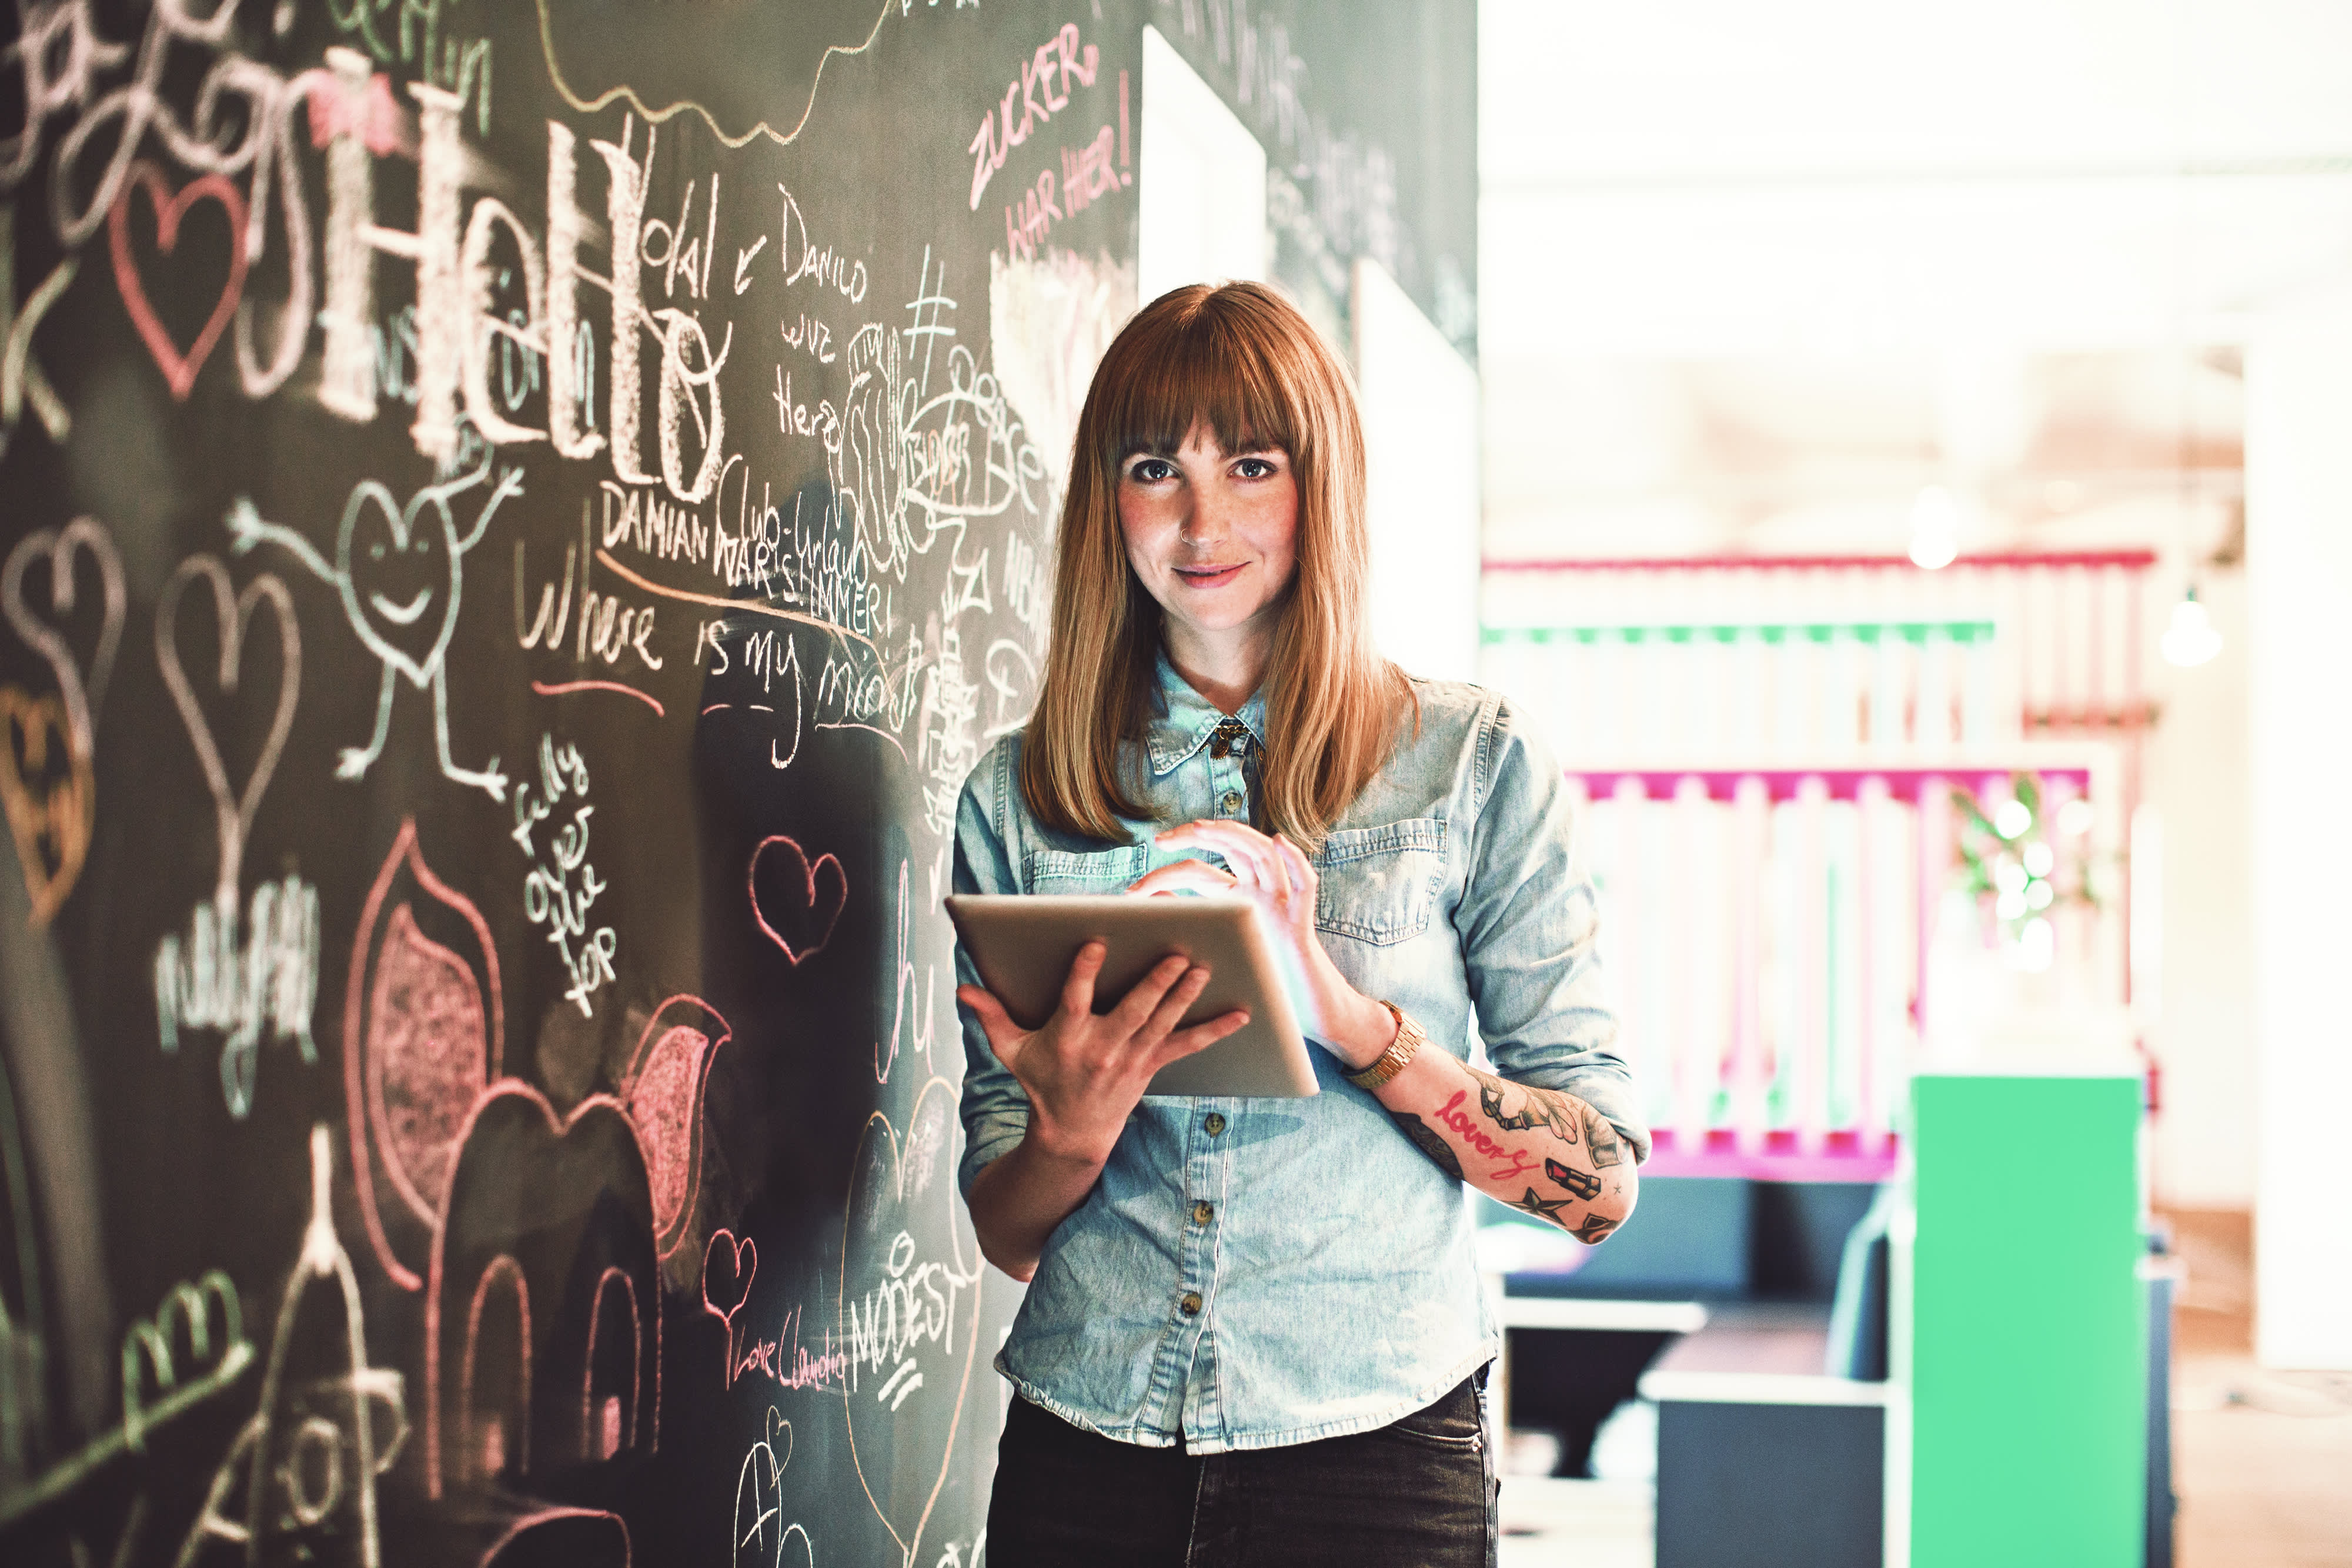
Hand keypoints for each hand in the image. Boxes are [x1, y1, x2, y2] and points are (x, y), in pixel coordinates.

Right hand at [958, 942, 1247, 1169]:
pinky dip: (1215, 1030)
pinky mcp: (1150, 1066)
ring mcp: (1130, 1058)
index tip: (1095, 943)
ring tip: (1203, 967)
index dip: (1084, 973)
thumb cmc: (1041, 1082)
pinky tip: (1241, 1013)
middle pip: (1132, 1011)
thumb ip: (991, 1017)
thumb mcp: (1011, 1051)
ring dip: (1184, 995)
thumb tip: (963, 990)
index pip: (1075, 1000)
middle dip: (1155, 982)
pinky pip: (1188, 1045)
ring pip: (1162, 1022)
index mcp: (1066, 1037)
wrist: (1071, 1135)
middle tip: (1176, 953)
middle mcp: (1102, 1048)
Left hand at [1129, 820, 1396, 1070]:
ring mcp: (1281, 904)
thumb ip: (1191, 927)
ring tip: (1201, 829)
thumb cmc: (1256, 988)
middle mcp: (1259, 893)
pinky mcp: (1302, 922)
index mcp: (1236, 901)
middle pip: (1231, 848)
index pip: (1200, 872)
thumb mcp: (1216, 956)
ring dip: (1235, 836)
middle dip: (1197, 836)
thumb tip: (1151, 904)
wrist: (1300, 1012)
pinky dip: (1297, 861)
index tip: (1134, 887)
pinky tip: (1280, 843)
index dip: (1166, 872)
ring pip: (1263, 854)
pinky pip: (1306, 885)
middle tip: (1161, 841)